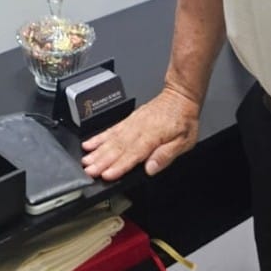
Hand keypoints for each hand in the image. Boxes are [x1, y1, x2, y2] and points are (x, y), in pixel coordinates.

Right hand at [80, 87, 199, 180]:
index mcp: (153, 135)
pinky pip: (112, 129)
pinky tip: (90, 144)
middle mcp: (140, 128)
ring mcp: (132, 123)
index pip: (134, 153)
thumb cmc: (184, 119)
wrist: (180, 95)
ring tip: (85, 160)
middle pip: (118, 147)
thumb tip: (151, 168)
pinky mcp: (129, 120)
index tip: (106, 174)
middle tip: (88, 171)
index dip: (119, 165)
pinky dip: (99, 137)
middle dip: (102, 160)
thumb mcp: (185, 141)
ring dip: (97, 151)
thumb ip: (167, 155)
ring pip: (112, 139)